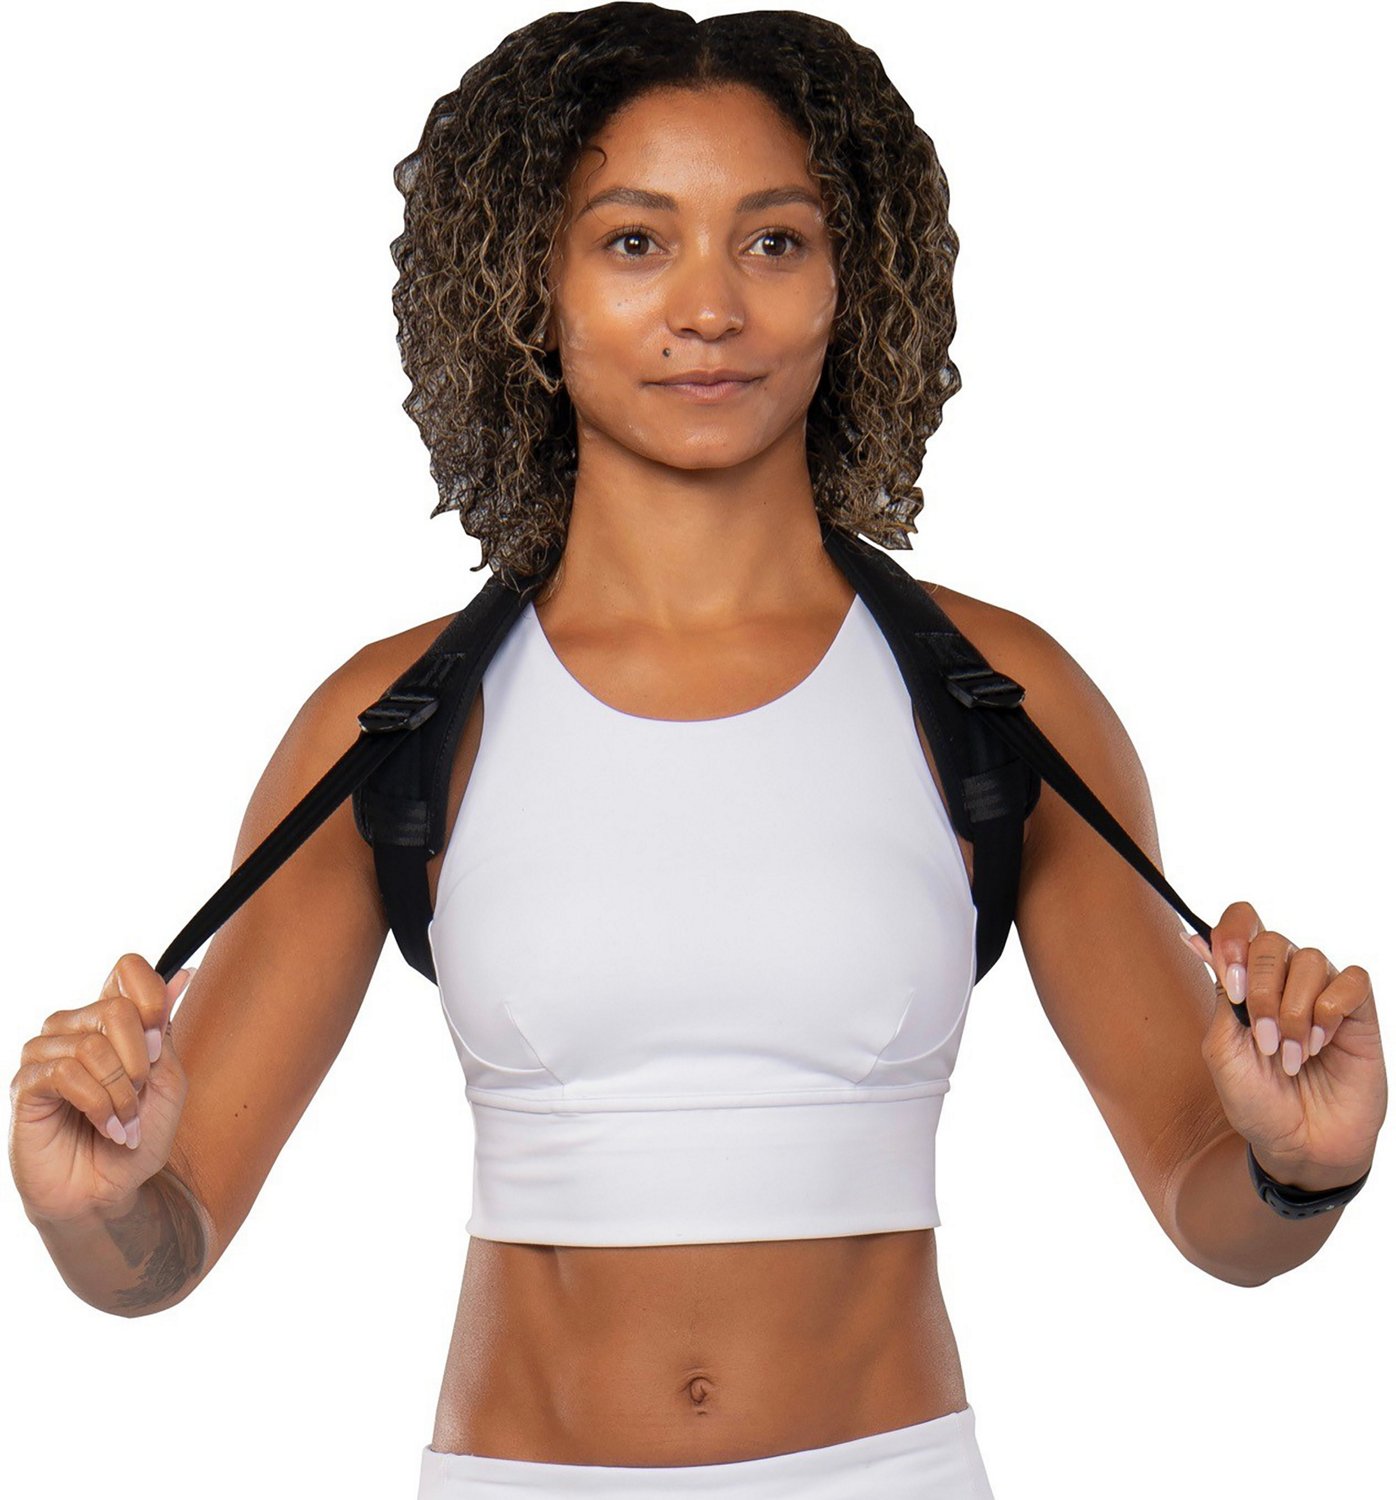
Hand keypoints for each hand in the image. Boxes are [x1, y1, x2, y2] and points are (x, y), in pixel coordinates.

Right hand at [9, 955, 194, 1223]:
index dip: (151, 997)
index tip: (161, 1041)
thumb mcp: (167, 1081)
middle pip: (116, 1010)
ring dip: (121, 1093)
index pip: (127, 968)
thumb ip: (166, 1029)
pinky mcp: (27, 1085)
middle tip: (139, 1097)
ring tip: (125, 1122)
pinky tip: (107, 1128)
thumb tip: (185, 973)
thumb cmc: (137, 1138)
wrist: (107, 1192)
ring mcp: (45, 1054)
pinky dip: (99, 1106)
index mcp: (110, 1019)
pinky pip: (66, 1075)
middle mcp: (74, 1027)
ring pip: (93, 1046)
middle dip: (141, 1062)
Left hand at [1184, 901, 1385, 1191]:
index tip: (1232, 981)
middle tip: (1264, 1041)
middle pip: (1272, 942)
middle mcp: (1284, 979)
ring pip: (1310, 959)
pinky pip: (1352, 980)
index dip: (1232, 936)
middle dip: (1263, 992)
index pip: (1241, 922)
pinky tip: (1323, 1044)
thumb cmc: (1257, 1101)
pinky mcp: (1359, 1012)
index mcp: (1247, 981)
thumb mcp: (1224, 1050)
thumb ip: (1220, 994)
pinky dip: (1332, 1011)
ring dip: (1295, 1012)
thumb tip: (1195, 937)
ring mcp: (1323, 992)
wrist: (1299, 1146)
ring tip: (1293, 1055)